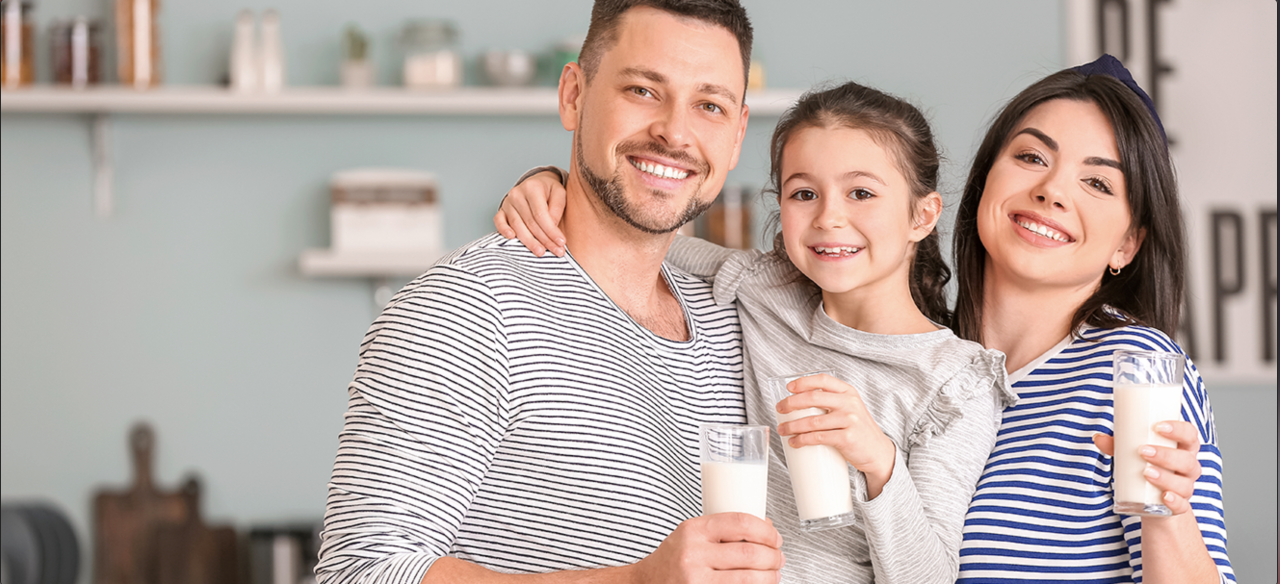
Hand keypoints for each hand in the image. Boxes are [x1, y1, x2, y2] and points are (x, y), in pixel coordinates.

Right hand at [494, 170, 568, 256]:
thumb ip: (557, 208)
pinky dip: (503, 230)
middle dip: (544, 239)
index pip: (541, 214)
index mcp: (532, 188)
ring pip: (517, 226)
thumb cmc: (548, 190)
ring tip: (540, 252)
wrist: (536, 183)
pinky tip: (511, 238)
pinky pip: (499, 221)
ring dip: (529, 241)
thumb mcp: (559, 193)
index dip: (551, 230)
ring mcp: (507, 202)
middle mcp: (517, 194)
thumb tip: (552, 227)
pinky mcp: (501, 210)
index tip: (561, 242)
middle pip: (530, 222)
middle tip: (556, 251)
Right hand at [627, 513, 783, 583]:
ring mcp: (696, 579)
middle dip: (773, 556)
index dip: (766, 530)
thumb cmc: (672, 559)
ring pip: (748, 577)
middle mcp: (693, 554)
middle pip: (749, 552)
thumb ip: (721, 529)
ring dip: (769, 576)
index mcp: (693, 530)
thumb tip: (764, 525)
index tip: (775, 537)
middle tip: (778, 558)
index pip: (740, 522)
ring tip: (774, 574)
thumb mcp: (690, 535)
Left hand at [775, 374, 894, 494]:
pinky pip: (819, 437)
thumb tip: (798, 403)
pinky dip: (802, 440)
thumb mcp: (850, 409)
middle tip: (779, 409)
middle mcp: (849, 403)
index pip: (823, 380)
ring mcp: (849, 421)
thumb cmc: (858, 430)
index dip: (804, 382)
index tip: (789, 388)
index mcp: (848, 392)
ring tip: (782, 429)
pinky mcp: (847, 439)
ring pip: (812, 421)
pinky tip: (794, 442)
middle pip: (813, 398)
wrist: (879, 452)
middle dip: (791, 403)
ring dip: (792, 425)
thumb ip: (832, 402)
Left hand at [1093, 420, 1202, 514]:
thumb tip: (1098, 438)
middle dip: (1166, 455)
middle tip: (1143, 451)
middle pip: (1187, 460)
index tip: (1158, 426)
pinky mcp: (1179, 507)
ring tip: (1146, 472)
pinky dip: (1175, 502)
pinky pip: (1183, 506)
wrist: (1152, 500)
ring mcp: (1185, 488)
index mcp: (1182, 449)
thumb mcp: (1133, 454)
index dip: (1179, 429)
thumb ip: (1117, 445)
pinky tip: (1164, 497)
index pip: (1190, 435)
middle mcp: (1188, 469)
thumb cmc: (1147, 467)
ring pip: (1184, 483)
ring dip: (1166, 477)